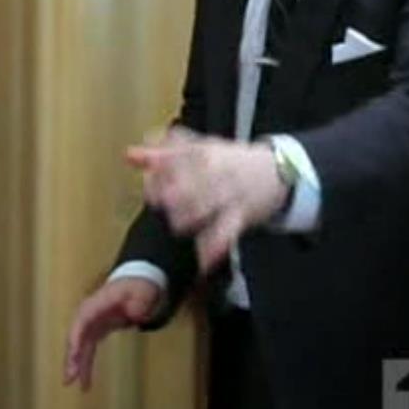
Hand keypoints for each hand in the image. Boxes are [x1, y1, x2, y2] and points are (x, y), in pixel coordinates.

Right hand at [63, 277, 162, 390]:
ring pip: (80, 346)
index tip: (74, 352)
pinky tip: (85, 382)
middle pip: (76, 336)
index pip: (83, 320)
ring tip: (73, 385)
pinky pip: (87, 350)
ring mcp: (91, 324)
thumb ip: (141, 301)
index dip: (77, 336)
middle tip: (70, 376)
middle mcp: (89, 314)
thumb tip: (135, 314)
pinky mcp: (96, 331)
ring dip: (76, 365)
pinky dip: (85, 365)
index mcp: (97, 304)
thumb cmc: (138, 286)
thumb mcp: (143, 290)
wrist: (136, 282)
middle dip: (72, 356)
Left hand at [125, 130, 287, 273]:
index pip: (170, 164)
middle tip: (165, 206)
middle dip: (169, 199)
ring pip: (201, 210)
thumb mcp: (199, 148)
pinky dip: (213, 249)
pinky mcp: (241, 216)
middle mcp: (214, 173)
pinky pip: (225, 234)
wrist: (279, 171)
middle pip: (182, 187)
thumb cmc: (230, 160)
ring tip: (180, 225)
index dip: (154, 180)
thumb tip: (130, 155)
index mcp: (201, 153)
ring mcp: (228, 195)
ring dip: (185, 220)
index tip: (151, 191)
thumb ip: (162, 152)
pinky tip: (201, 261)